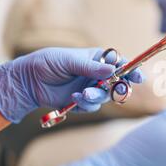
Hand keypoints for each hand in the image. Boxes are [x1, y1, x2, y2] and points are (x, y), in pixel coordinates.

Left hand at [0, 47, 143, 122]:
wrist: (28, 81)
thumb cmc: (48, 63)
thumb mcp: (70, 60)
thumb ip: (91, 67)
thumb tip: (113, 70)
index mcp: (97, 59)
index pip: (120, 64)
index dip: (131, 70)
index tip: (138, 77)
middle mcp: (97, 74)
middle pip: (118, 83)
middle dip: (118, 87)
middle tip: (116, 90)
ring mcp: (91, 88)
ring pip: (106, 97)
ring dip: (97, 96)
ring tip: (82, 94)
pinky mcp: (82, 101)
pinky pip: (92, 106)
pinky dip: (85, 103)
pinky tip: (73, 98)